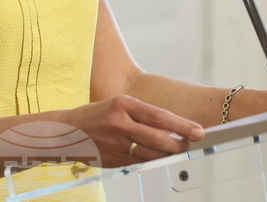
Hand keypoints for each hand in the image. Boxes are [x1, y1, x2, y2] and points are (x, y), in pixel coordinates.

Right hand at [60, 96, 204, 167]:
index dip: (182, 125)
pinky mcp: (115, 160)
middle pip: (159, 139)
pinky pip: (140, 161)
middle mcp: (120, 124)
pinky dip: (151, 158)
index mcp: (124, 105)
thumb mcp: (119, 105)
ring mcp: (117, 144)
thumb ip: (142, 116)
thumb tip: (170, 126)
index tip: (198, 130)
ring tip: (175, 149)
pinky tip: (156, 155)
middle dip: (180, 143)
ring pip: (152, 154)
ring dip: (168, 153)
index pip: (160, 116)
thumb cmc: (96, 115)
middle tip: (190, 143)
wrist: (67, 131)